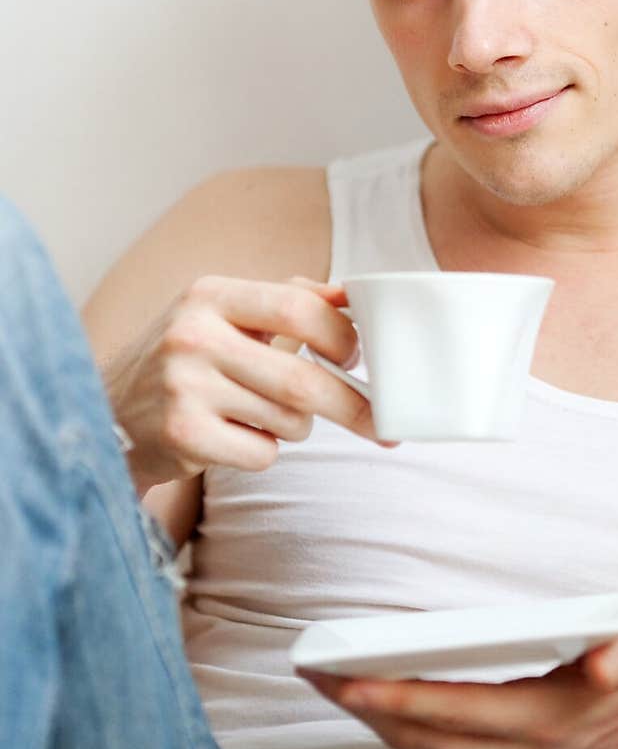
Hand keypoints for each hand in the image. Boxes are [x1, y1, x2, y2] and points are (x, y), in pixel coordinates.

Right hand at [103, 274, 393, 494]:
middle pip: (303, 379)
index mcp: (209, 294)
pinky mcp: (182, 437)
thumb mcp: (221, 315)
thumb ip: (284, 300)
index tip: (358, 358)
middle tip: (382, 425)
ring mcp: (184, 387)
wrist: (105, 415)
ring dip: (293, 427)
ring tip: (257, 416)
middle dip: (352, 405)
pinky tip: (229, 438)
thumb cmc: (184, 362)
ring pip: (289, 421)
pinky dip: (262, 452)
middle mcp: (193, 335)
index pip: (299, 307)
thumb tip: (349, 294)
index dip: (343, 336)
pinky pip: (263, 455)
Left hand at [298, 620, 617, 748]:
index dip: (400, 696)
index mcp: (540, 722)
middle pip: (420, 735)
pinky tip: (363, 695)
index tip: (353, 678)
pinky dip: (390, 725)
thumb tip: (605, 662)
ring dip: (366, 716)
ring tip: (324, 677)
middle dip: (362, 703)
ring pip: (417, 747)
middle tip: (313, 667)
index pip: (454, 711)